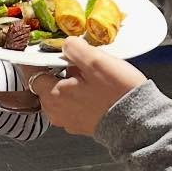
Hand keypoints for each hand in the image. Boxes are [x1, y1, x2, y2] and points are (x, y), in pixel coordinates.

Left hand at [0, 38, 145, 134]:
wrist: (140, 121)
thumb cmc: (117, 93)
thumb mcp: (95, 61)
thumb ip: (74, 49)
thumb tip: (66, 44)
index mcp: (54, 96)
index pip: (31, 74)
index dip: (35, 60)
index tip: (40, 50)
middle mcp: (57, 112)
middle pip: (46, 85)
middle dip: (56, 71)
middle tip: (74, 60)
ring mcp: (69, 121)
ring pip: (60, 95)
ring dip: (69, 83)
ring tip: (89, 74)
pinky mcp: (82, 126)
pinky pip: (73, 105)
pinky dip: (78, 95)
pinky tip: (95, 88)